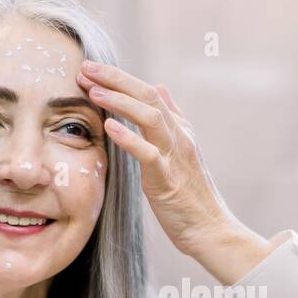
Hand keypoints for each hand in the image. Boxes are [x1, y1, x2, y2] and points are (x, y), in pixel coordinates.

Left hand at [77, 60, 272, 277]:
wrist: (211, 230)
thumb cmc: (193, 196)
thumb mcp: (183, 151)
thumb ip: (173, 118)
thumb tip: (161, 87)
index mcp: (180, 130)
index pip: (149, 93)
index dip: (120, 78)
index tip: (92, 68)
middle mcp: (180, 138)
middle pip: (148, 97)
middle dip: (116, 79)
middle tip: (86, 67)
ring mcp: (175, 157)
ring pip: (150, 118)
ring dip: (119, 102)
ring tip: (93, 91)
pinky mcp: (168, 180)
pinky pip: (149, 154)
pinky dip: (129, 139)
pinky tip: (109, 127)